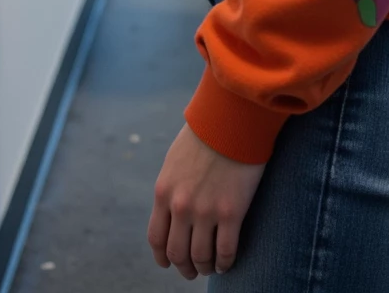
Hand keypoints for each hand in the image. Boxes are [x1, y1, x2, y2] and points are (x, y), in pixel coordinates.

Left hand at [148, 123, 264, 278]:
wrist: (231, 117)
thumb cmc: (206, 133)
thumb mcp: (175, 160)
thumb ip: (172, 187)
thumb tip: (173, 209)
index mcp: (164, 192)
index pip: (156, 238)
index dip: (163, 257)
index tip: (169, 263)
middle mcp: (181, 206)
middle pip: (177, 253)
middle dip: (184, 267)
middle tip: (192, 271)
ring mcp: (206, 211)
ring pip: (201, 257)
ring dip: (205, 268)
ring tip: (211, 267)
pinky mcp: (232, 212)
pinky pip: (226, 251)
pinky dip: (225, 263)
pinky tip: (227, 262)